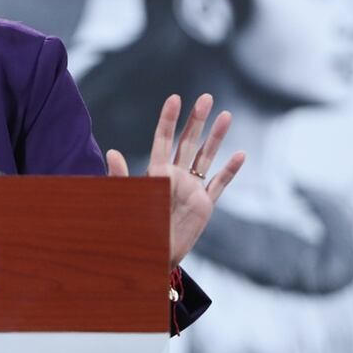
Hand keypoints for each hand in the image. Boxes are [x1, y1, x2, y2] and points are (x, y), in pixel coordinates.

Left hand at [105, 94, 245, 268]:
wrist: (151, 255)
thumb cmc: (134, 227)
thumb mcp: (127, 199)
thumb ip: (121, 176)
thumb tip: (112, 151)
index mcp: (156, 173)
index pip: (163, 140)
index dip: (169, 119)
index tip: (175, 98)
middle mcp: (176, 176)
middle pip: (188, 142)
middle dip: (197, 120)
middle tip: (206, 97)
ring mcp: (192, 189)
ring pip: (206, 157)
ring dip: (216, 137)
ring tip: (226, 115)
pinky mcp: (204, 205)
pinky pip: (219, 184)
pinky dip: (230, 170)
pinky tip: (241, 154)